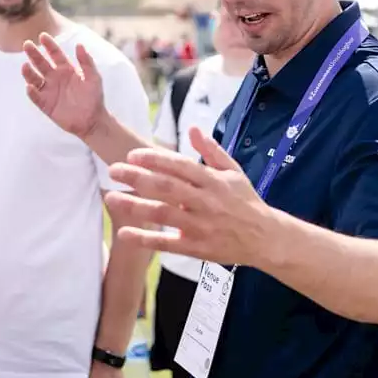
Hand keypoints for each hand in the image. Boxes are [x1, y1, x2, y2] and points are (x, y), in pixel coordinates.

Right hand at [20, 32, 106, 137]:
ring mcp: (49, 91)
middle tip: (27, 44)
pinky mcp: (46, 105)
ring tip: (25, 66)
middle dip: (34, 54)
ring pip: (34, 79)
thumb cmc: (94, 97)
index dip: (49, 45)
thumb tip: (79, 44)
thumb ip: (87, 62)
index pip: (55, 54)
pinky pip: (36, 97)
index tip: (42, 36)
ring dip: (29, 72)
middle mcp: (55, 78)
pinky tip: (29, 87)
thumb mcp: (93, 77)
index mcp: (66, 69)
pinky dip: (32, 92)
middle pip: (41, 63)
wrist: (93, 120)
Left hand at [103, 126, 275, 266]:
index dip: (155, 159)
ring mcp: (200, 226)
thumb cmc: (246, 202)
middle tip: (113, 170)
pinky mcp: (196, 248)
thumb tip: (193, 129)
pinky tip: (124, 233)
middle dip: (137, 178)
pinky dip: (145, 239)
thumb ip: (211, 151)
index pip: (180, 166)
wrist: (266, 238)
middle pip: (167, 187)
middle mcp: (205, 202)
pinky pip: (167, 243)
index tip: (132, 155)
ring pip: (163, 214)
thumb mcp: (234, 172)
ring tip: (111, 198)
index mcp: (213, 181)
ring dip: (135, 206)